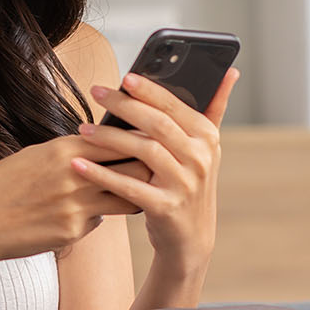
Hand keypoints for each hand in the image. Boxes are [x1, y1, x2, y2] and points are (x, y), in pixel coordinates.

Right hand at [0, 134, 146, 268]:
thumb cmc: (4, 184)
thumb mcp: (37, 155)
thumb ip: (72, 152)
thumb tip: (102, 147)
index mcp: (66, 149)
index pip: (121, 139)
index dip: (140, 142)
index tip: (150, 144)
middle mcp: (76, 174)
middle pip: (136, 168)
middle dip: (147, 170)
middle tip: (153, 172)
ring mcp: (77, 205)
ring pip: (127, 199)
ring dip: (130, 197)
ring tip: (129, 194)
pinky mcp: (73, 231)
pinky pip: (99, 222)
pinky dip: (95, 219)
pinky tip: (76, 216)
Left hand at [70, 67, 240, 269]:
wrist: (190, 237)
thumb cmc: (190, 183)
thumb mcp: (207, 148)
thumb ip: (214, 108)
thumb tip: (229, 71)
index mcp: (207, 137)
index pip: (175, 106)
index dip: (149, 90)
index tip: (124, 77)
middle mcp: (200, 159)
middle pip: (158, 124)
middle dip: (124, 105)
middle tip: (96, 91)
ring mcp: (184, 184)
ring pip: (144, 151)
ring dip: (110, 137)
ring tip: (83, 128)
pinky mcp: (165, 207)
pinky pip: (129, 186)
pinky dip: (102, 174)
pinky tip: (79, 164)